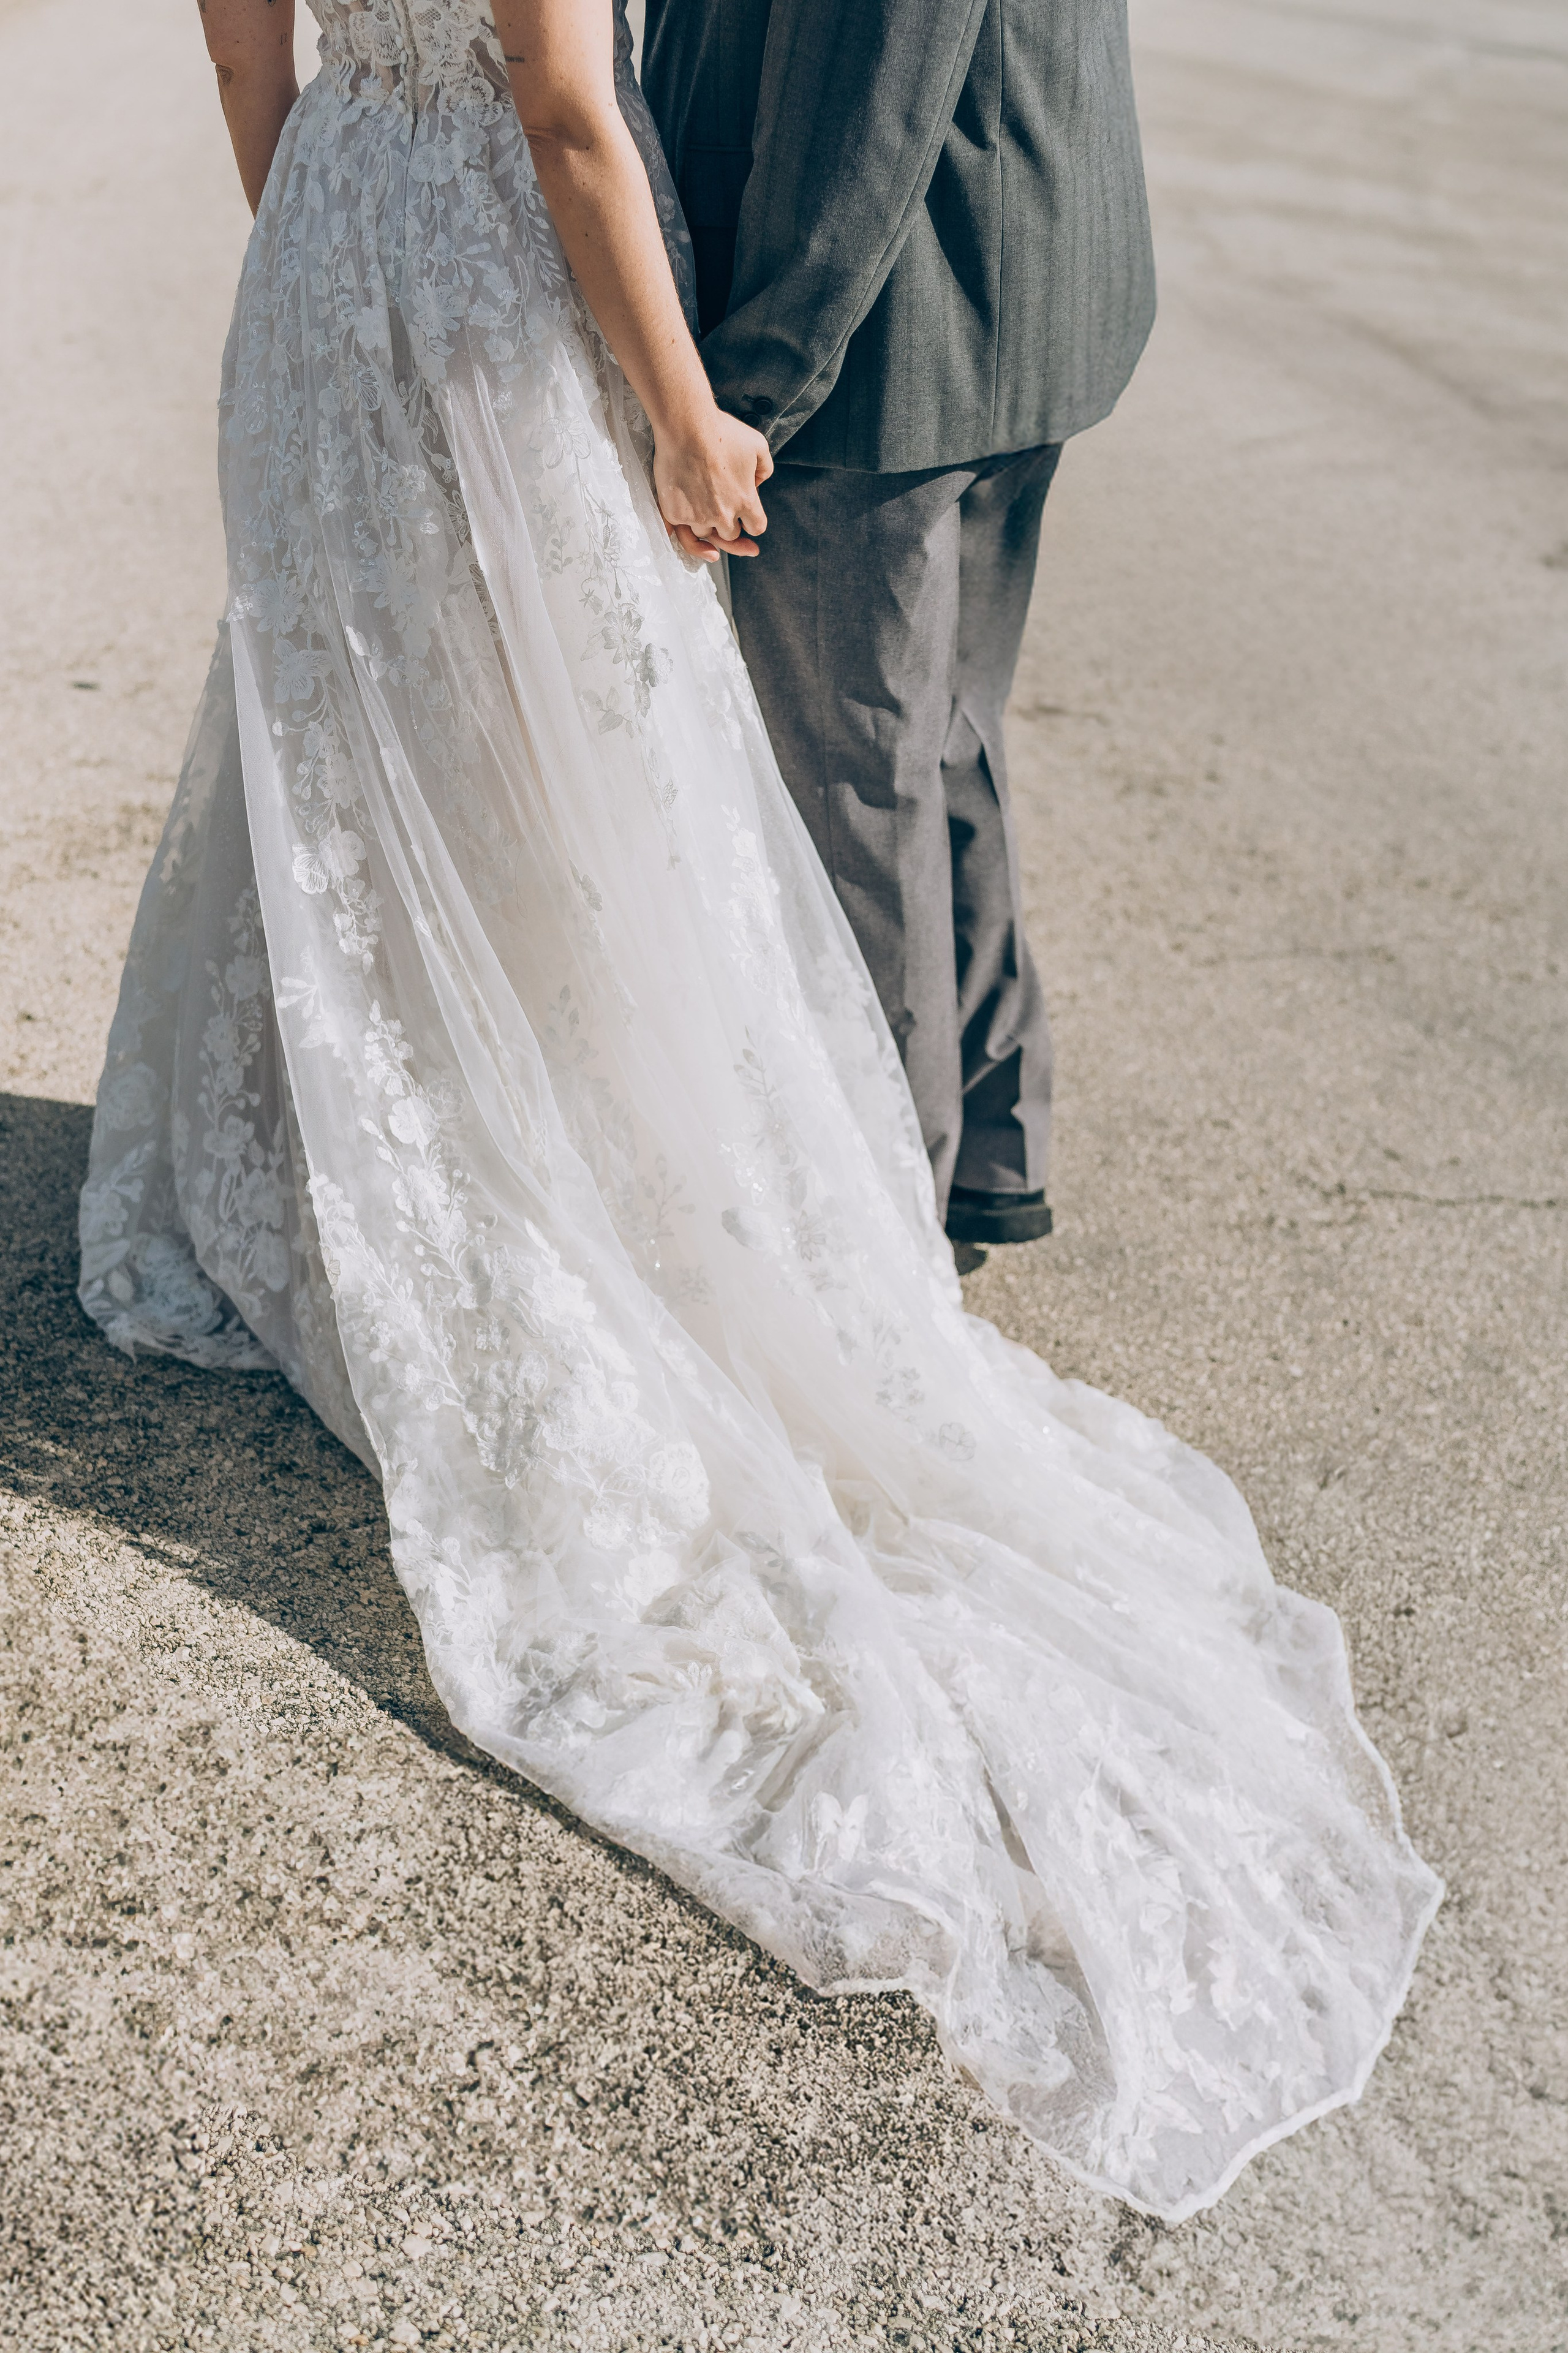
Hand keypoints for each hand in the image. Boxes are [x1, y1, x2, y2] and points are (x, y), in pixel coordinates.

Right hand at [654, 408, 772, 561]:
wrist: (686, 426)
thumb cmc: (722, 431)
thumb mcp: (758, 445)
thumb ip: (764, 469)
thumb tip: (757, 484)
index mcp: (746, 502)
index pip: (756, 528)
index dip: (751, 522)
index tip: (745, 517)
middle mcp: (723, 515)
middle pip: (729, 535)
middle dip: (728, 524)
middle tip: (722, 512)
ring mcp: (697, 516)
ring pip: (704, 533)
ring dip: (704, 524)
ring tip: (700, 509)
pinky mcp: (674, 512)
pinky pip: (678, 531)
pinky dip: (681, 527)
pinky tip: (682, 521)